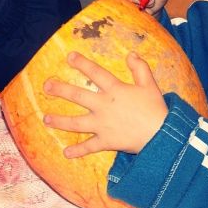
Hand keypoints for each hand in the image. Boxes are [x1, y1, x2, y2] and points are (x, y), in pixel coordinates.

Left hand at [43, 52, 167, 157]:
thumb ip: (140, 68)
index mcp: (115, 90)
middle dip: (60, 90)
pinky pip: (89, 147)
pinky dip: (78, 151)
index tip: (69, 57)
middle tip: (46, 86)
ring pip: (76, 123)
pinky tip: (66, 153)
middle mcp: (104, 106)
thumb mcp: (150, 84)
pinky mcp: (105, 141)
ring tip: (46, 119)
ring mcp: (102, 125)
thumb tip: (131, 53)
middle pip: (78, 96)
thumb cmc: (156, 108)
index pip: (95, 73)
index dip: (82, 63)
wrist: (161, 134)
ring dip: (60, 121)